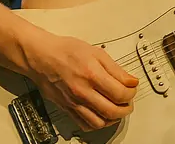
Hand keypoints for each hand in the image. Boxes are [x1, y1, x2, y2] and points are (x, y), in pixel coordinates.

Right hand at [24, 32, 138, 130]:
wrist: (41, 57)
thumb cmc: (66, 51)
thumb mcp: (96, 52)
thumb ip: (116, 69)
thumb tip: (131, 81)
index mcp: (92, 75)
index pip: (120, 93)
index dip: (131, 93)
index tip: (132, 89)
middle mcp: (82, 92)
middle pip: (112, 111)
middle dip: (126, 108)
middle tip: (129, 101)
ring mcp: (74, 103)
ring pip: (99, 122)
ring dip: (113, 118)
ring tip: (117, 108)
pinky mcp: (67, 109)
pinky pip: (85, 124)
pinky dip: (97, 123)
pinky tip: (102, 115)